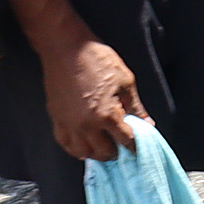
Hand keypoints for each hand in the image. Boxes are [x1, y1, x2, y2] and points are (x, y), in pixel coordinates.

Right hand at [46, 37, 145, 161]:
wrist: (66, 49)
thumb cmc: (97, 60)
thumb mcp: (126, 81)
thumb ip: (136, 107)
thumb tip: (147, 123)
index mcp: (107, 114)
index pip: (126, 140)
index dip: (135, 146)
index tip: (139, 148)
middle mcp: (86, 124)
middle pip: (104, 152)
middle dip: (116, 153)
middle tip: (122, 148)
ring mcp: (69, 124)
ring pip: (82, 152)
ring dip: (96, 154)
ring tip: (105, 149)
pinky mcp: (57, 119)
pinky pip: (65, 143)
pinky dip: (75, 149)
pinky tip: (83, 147)